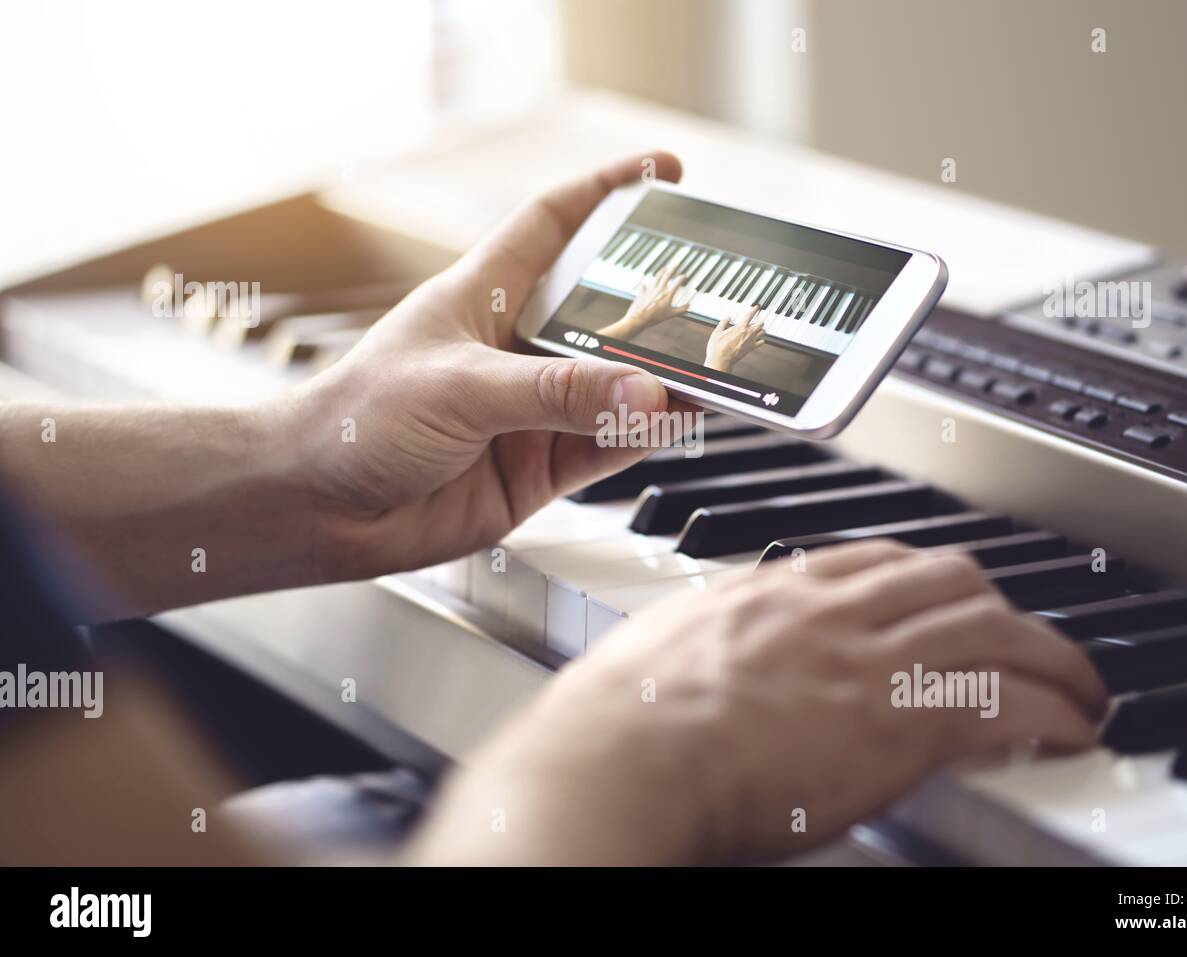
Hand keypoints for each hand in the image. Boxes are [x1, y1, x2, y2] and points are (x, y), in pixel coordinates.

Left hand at [278, 152, 697, 579]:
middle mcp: (515, 349)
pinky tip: (678, 418)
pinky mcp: (538, 467)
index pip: (554, 224)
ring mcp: (531, 410)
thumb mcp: (459, 388)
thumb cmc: (356, 421)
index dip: (607, 194)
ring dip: (662, 377)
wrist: (318, 510)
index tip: (664, 173)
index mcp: (484, 295)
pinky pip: (609, 445)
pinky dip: (646, 433)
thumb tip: (643, 391)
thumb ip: (553, 392)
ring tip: (716, 363)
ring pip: (617, 385)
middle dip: (659, 301)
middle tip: (717, 292)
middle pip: (604, 312)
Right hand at [417, 541, 1106, 864]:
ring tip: (1078, 686)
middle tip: (1021, 638)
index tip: (940, 601)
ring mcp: (872, 657)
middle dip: (997, 606)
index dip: (924, 581)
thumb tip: (706, 661)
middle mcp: (832, 610)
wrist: (626, 755)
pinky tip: (1070, 729)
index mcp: (775, 592)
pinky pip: (1008, 699)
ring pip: (996, 626)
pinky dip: (1054, 711)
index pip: (876, 560)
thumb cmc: (621, 717)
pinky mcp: (904, 717)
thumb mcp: (664, 649)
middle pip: (949, 576)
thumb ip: (708, 643)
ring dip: (1053, 657)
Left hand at [598, 265, 690, 339]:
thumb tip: (688, 306)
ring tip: (664, 268)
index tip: (685, 276)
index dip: (682, 277)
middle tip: (676, 265)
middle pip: (667, 275)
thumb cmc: (655, 317)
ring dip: (661, 272)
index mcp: (668, 294)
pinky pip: (644, 286)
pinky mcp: (642, 292)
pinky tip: (645, 284)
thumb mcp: (670, 314)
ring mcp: (650, 289)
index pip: (677, 282)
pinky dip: (645, 285)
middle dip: (672, 269)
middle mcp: (659, 289)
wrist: (639, 318)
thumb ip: (681, 310)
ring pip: (656, 277)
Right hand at [704, 304, 765, 372]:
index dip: (754, 309)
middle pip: (760, 323)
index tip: (757, 307)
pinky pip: (761, 343)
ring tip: (760, 328)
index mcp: (740, 327)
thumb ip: (723, 322)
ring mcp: (751, 341)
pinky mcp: (751, 349)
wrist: (721, 360)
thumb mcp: (717, 332)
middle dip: (760, 320)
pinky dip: (762, 340)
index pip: (750, 315)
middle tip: (759, 318)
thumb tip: (727, 316)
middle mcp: (748, 333)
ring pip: (762, 332)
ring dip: (761, 329)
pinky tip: (760, 339)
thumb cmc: (718, 347)